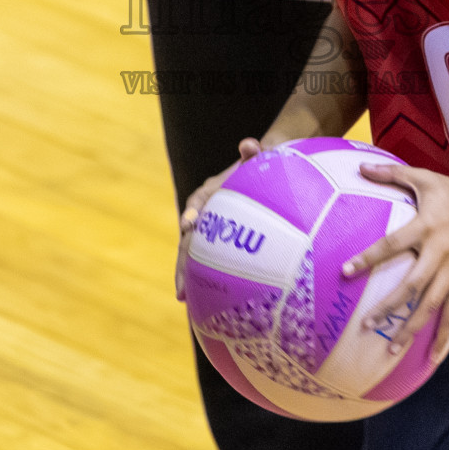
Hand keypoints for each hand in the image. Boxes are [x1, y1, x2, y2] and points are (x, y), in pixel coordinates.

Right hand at [174, 137, 263, 300]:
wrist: (267, 171)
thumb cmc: (263, 165)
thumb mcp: (261, 158)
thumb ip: (254, 153)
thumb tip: (248, 144)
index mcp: (210, 192)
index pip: (197, 202)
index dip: (191, 214)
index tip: (189, 226)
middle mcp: (205, 214)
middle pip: (189, 239)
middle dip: (182, 263)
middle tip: (181, 288)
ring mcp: (211, 231)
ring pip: (195, 255)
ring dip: (188, 276)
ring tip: (185, 300)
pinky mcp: (221, 244)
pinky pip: (211, 263)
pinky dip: (207, 280)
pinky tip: (209, 305)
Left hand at [340, 162, 448, 365]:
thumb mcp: (423, 177)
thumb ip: (391, 173)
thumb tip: (361, 166)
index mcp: (426, 226)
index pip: (391, 244)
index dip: (368, 258)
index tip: (345, 271)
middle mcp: (440, 251)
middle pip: (412, 285)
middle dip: (389, 307)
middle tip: (366, 325)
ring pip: (432, 305)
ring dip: (412, 328)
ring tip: (392, 349)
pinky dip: (445, 334)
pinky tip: (433, 356)